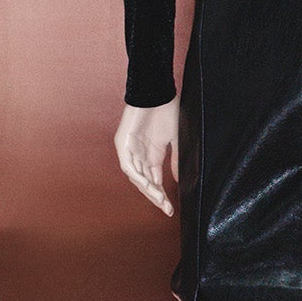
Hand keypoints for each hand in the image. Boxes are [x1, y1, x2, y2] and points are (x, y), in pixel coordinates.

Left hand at [114, 99, 179, 215]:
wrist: (157, 92)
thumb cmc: (167, 111)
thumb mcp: (175, 140)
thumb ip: (175, 161)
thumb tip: (178, 180)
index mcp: (151, 154)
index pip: (154, 180)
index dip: (161, 195)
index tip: (170, 208)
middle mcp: (139, 155)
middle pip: (145, 182)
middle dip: (155, 196)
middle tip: (165, 208)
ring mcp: (130, 149)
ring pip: (136, 176)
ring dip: (147, 189)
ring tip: (159, 199)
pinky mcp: (123, 143)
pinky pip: (128, 165)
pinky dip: (137, 176)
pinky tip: (148, 185)